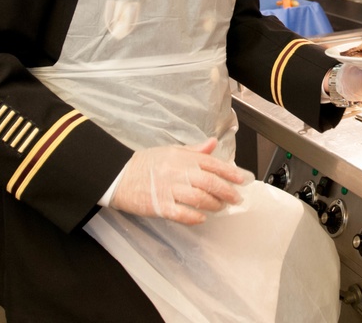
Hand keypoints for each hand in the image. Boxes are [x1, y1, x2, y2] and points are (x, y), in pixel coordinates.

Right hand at [109, 138, 246, 225]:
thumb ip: (194, 150)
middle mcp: (179, 172)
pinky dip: (195, 217)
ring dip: (214, 205)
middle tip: (236, 198)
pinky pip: (182, 213)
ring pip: (200, 199)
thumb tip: (213, 144)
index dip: (230, 172)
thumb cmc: (146, 163)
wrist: (120, 175)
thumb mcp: (171, 151)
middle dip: (227, 192)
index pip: (213, 164)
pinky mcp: (160, 205)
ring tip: (220, 207)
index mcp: (183, 157)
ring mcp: (169, 189)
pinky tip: (202, 218)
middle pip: (210, 183)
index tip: (242, 180)